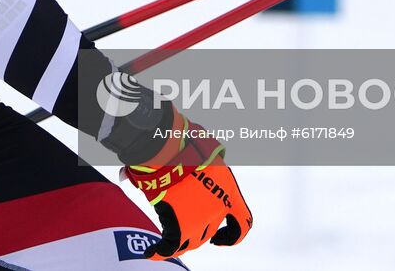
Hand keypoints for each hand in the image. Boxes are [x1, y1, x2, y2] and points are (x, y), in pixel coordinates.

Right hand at [122, 111, 251, 259]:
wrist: (171, 147)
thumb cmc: (185, 141)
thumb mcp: (208, 149)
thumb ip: (209, 159)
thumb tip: (201, 152)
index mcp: (229, 192)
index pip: (243, 223)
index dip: (233, 236)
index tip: (219, 239)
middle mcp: (218, 208)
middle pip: (209, 232)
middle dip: (198, 233)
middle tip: (185, 231)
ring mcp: (199, 218)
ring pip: (190, 242)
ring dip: (180, 242)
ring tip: (168, 242)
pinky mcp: (179, 224)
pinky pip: (169, 246)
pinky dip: (159, 252)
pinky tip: (151, 252)